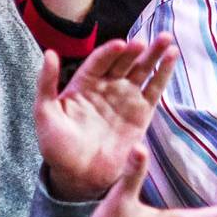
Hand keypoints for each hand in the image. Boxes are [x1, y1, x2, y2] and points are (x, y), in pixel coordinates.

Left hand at [37, 34, 177, 200]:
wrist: (79, 177)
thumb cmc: (57, 146)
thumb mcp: (45, 114)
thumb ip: (46, 83)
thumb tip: (50, 53)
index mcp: (83, 83)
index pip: (99, 61)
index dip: (110, 52)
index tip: (120, 45)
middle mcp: (107, 86)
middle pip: (124, 61)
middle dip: (136, 49)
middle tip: (146, 41)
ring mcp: (126, 98)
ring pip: (142, 71)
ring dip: (154, 55)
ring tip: (166, 39)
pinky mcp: (142, 113)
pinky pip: (154, 89)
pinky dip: (163, 73)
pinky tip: (171, 56)